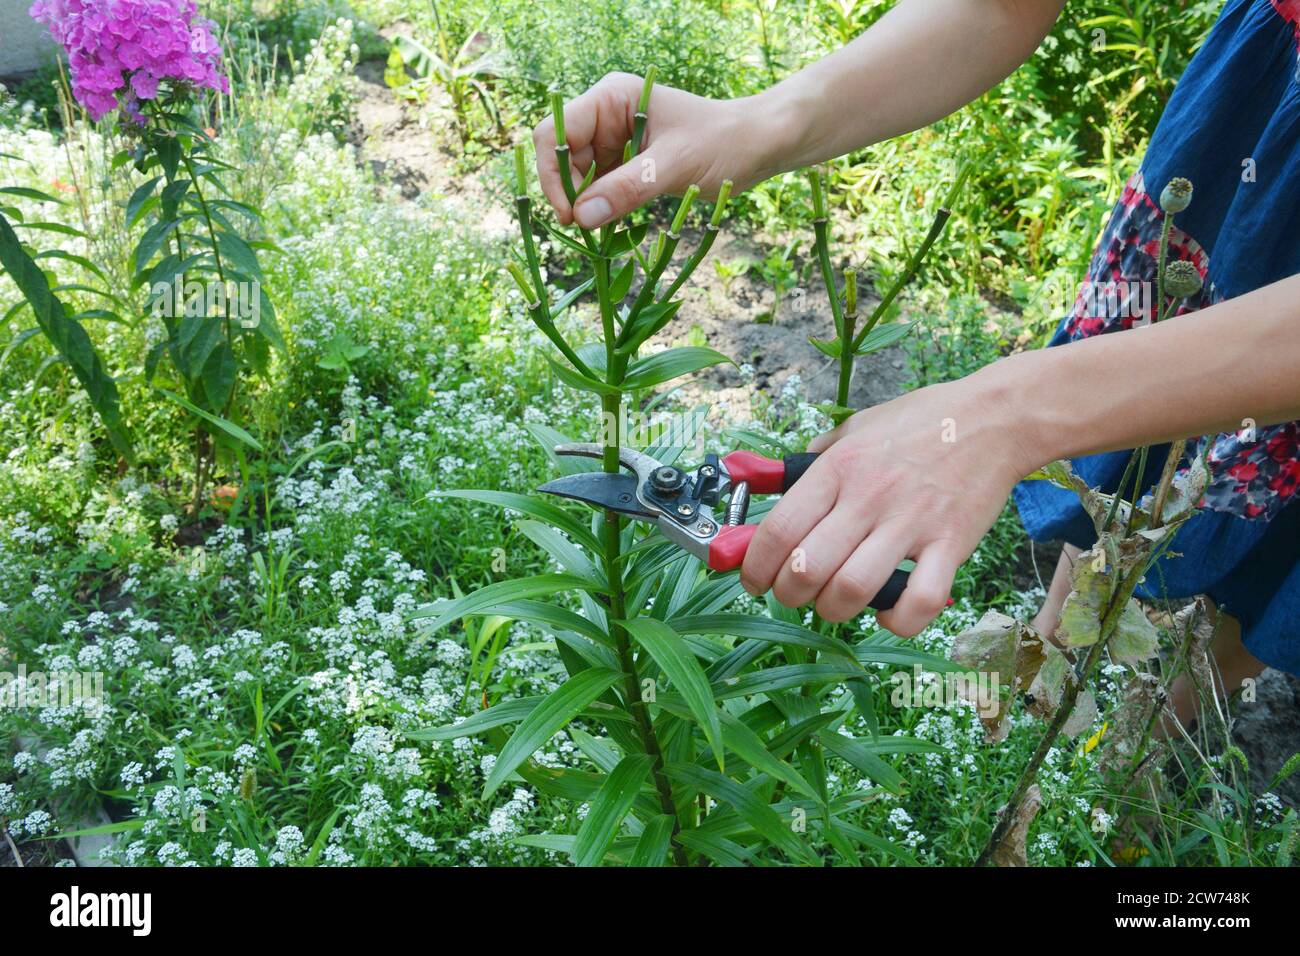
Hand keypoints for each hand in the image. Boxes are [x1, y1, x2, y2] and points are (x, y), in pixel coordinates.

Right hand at [532, 73, 775, 229]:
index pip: (556, 133)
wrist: (757, 145)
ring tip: (605, 230)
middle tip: (588, 229)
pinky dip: (602, 208)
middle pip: (562, 157)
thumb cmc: (722, 142)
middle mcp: (606, 115)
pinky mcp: (626, 162)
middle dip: (570, 193)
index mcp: (612, 98)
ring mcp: (615, 139)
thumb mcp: (674, 165)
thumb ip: (628, 188)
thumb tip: (581, 216)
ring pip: (577, 177)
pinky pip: (599, 188)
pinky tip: (615, 225)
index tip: (570, 213)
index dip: (553, 173)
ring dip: (587, 205)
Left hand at [739, 373, 1032, 635]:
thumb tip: (773, 479)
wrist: (994, 417)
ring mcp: (911, 523)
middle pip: (805, 568)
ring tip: (833, 603)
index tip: (753, 580)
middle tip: (792, 593)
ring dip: (832, 610)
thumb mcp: (857, 426)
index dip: (754, 566)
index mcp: (838, 468)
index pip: (778, 529)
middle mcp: (868, 497)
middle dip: (787, 594)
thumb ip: (816, 457)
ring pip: (852, 590)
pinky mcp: (952, 545)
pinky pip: (919, 601)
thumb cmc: (922, 421)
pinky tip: (888, 613)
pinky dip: (897, 620)